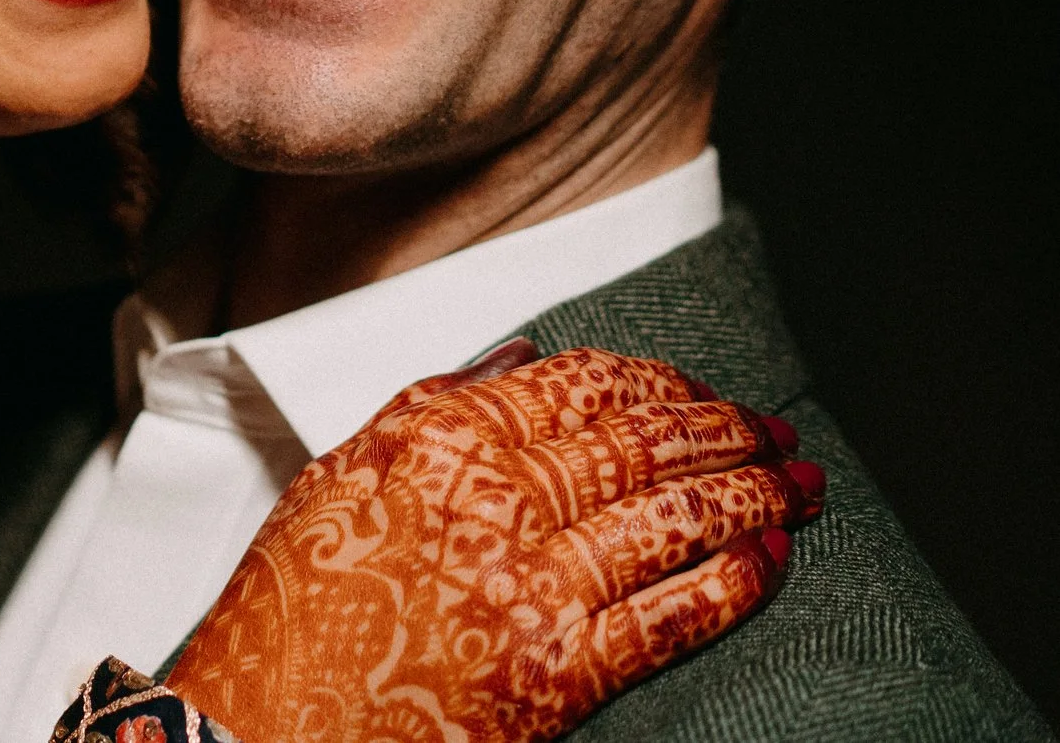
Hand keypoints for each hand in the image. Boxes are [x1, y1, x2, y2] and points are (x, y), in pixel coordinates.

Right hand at [167, 344, 821, 742]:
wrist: (260, 729)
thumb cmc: (291, 611)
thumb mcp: (338, 478)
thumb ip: (430, 406)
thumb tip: (521, 355)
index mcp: (432, 439)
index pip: (576, 384)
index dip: (656, 380)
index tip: (697, 387)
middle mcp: (488, 500)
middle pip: (640, 443)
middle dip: (726, 429)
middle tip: (774, 430)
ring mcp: (528, 586)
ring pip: (671, 517)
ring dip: (752, 495)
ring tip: (799, 486)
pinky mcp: (557, 673)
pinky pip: (669, 615)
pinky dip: (732, 585)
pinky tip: (770, 563)